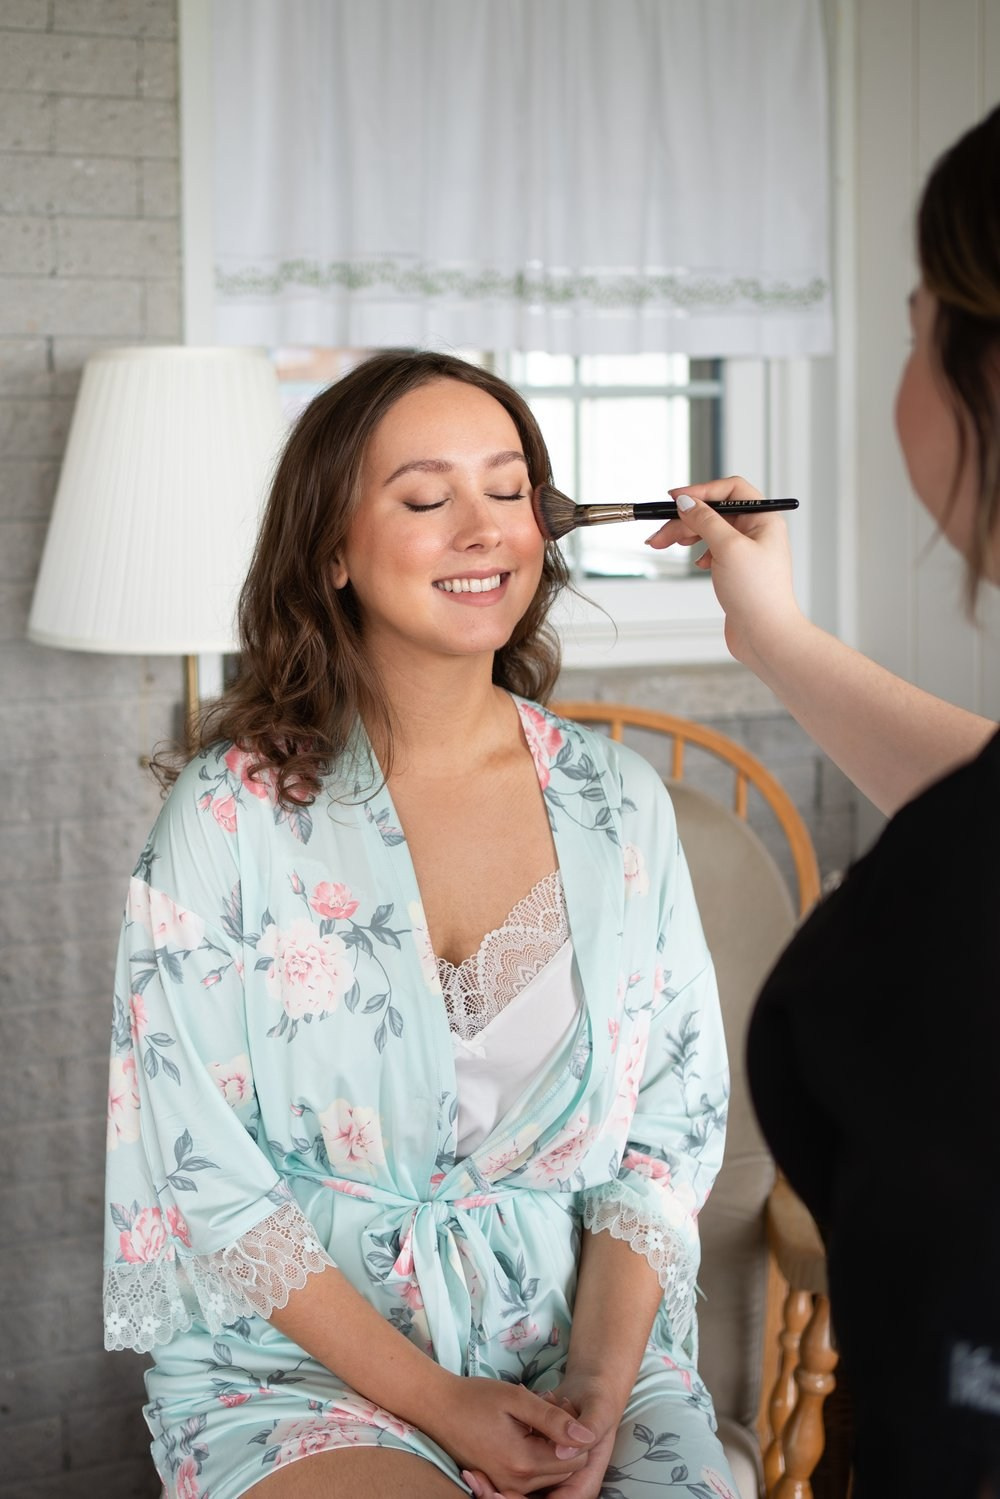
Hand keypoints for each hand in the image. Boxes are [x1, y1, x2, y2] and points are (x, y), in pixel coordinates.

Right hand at [424, 1374, 596, 1497]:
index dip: (574, 1431)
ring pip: (550, 1474)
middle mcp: (517, 1483)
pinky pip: (532, 1476)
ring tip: (537, 1415)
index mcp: (523, 1462)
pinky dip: (537, 1455)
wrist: (437, 1407)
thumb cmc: (476, 1397)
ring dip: (552, 1447)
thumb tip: (587, 1437)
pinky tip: (526, 1429)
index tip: (559, 1404)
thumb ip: (553, 1420)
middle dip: (565, 1440)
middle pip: (564, 1469)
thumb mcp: (517, 1399)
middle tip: (549, 1406)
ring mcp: (507, 1486)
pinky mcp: (500, 1483)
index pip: (574, 1459)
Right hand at [645, 476, 803, 669]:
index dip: (701, 491)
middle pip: (714, 512)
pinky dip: (699, 553)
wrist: (765, 635)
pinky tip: (698, 564)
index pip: (730, 490)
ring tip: (664, 544)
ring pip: (710, 532)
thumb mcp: (727, 548)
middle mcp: (757, 532)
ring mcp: (747, 552)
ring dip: (687, 535)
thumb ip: (705, 520)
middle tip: (660, 534)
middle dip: (685, 520)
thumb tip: (686, 502)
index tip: (675, 499)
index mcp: (763, 519)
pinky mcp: (737, 571)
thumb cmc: (757, 594)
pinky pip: (713, 551)